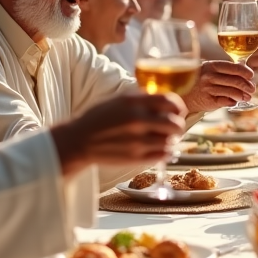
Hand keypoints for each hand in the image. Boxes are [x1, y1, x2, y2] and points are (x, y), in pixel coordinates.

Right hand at [53, 92, 185, 175]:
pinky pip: (163, 155)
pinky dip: (165, 152)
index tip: (177, 111)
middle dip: (178, 126)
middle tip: (174, 128)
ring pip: (170, 141)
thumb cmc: (99, 119)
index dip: (178, 107)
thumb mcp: (119, 100)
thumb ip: (142, 99)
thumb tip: (167, 101)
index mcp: (133, 102)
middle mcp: (137, 120)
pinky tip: (159, 149)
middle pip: (175, 124)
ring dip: (170, 140)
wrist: (78, 141)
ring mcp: (137, 140)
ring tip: (163, 139)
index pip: (170, 101)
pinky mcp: (135, 157)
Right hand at [182, 60, 254, 111]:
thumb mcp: (209, 70)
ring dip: (242, 95)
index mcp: (212, 66)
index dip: (245, 71)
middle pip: (234, 80)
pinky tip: (235, 101)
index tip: (251, 76)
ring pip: (231, 91)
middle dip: (247, 85)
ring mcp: (208, 88)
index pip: (233, 67)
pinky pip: (225, 101)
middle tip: (252, 89)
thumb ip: (224, 70)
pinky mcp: (208, 100)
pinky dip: (232, 101)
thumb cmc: (200, 80)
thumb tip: (245, 72)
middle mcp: (210, 76)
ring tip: (247, 97)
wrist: (183, 94)